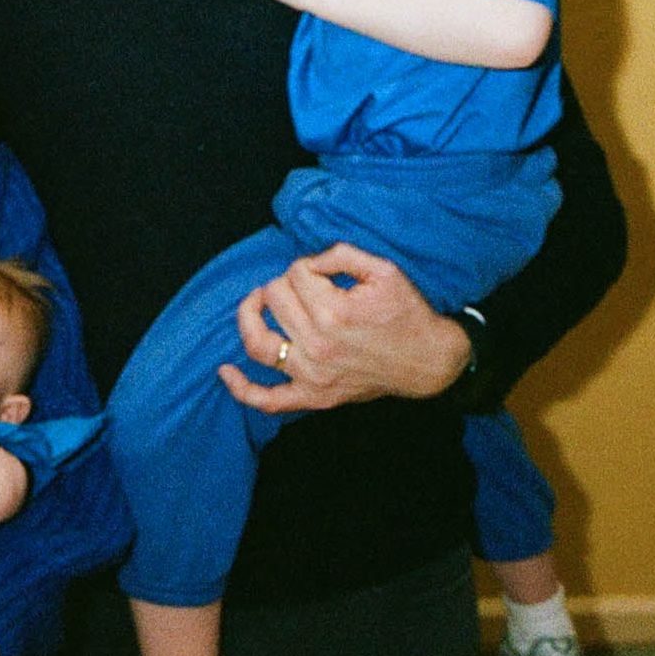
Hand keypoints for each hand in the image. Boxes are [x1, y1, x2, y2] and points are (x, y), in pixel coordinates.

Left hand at [217, 242, 470, 415]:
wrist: (429, 361)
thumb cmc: (407, 314)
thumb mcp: (384, 270)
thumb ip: (341, 254)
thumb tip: (308, 260)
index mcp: (334, 312)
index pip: (295, 274)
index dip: (307, 266)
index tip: (325, 273)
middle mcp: (317, 345)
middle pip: (274, 299)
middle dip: (285, 285)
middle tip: (306, 288)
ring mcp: (311, 375)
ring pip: (258, 343)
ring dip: (249, 318)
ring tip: (255, 304)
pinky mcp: (313, 397)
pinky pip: (268, 400)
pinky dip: (242, 389)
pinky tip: (225, 371)